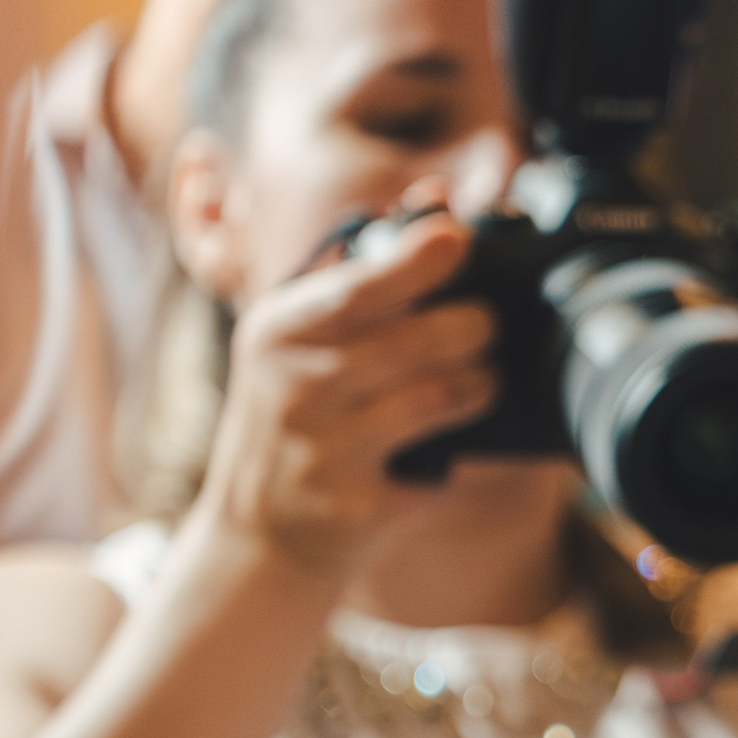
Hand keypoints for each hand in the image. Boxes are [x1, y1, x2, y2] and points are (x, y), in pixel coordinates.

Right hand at [196, 209, 494, 581]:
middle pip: (416, 339)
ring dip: (476, 383)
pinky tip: (445, 446)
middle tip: (479, 327)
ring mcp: (322, 447)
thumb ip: (362, 271)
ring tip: (477, 380)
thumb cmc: (296, 418)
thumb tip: (436, 202)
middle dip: (469, 326)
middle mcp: (294, 384)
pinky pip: (439, 464)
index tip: (459, 236)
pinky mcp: (354, 503)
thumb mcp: (301, 340)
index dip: (416, 258)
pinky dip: (455, 452)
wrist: (258, 534)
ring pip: (437, 397)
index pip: (357, 286)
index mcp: (279, 328)